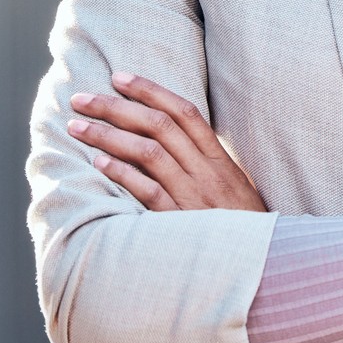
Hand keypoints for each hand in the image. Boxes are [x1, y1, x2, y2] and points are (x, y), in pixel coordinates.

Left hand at [67, 72, 267, 211]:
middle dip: (116, 107)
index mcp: (220, 159)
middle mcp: (207, 171)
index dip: (150, 90)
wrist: (265, 265)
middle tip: (82, 98)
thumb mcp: (233, 189)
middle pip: (159, 125)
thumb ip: (205, 164)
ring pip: (149, 152)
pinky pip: (149, 191)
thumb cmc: (242, 228)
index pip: (183, 112)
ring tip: (78, 127)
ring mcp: (195, 195)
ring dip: (109, 135)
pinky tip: (99, 162)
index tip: (118, 77)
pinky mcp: (181, 222)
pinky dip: (123, 173)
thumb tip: (172, 141)